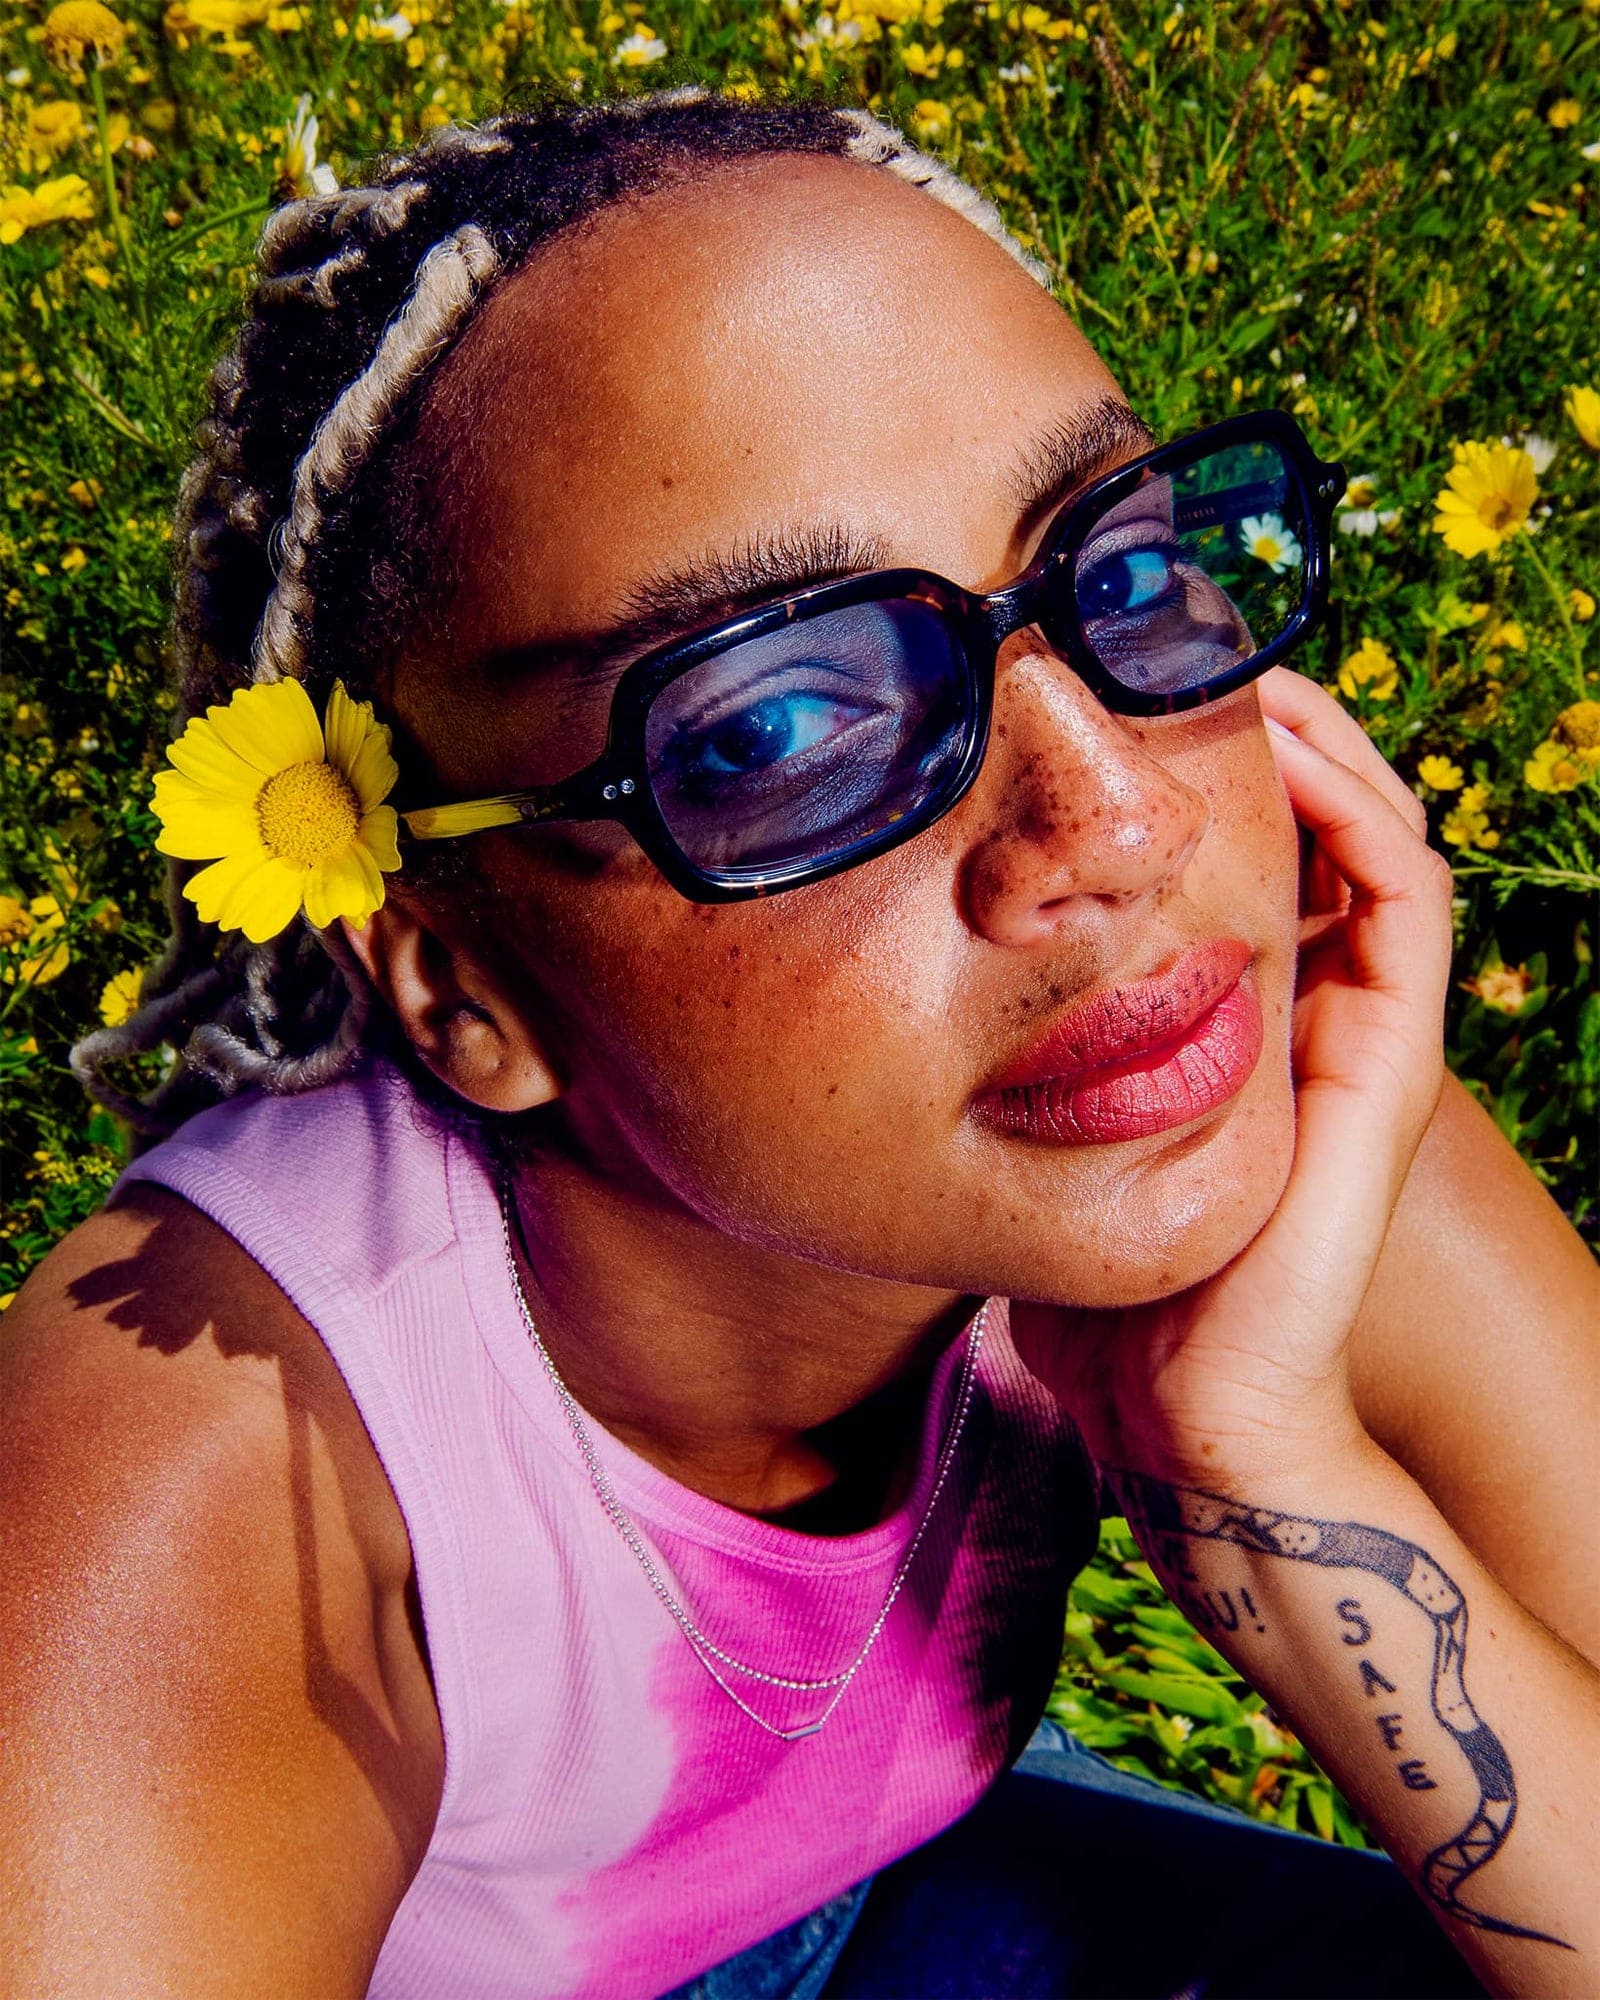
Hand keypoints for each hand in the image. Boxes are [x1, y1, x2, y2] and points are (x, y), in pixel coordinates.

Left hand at [1011, 669, 1454, 1486]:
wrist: (1183, 1421)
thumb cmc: (1111, 1302)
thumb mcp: (1043, 1154)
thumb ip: (1010, 1081)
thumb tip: (899, 1024)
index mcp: (1245, 1030)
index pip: (1255, 866)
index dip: (1213, 777)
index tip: (1133, 701)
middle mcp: (1314, 1017)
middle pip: (1325, 831)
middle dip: (1275, 732)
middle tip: (1191, 650)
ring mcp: (1361, 1038)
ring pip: (1381, 841)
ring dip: (1327, 745)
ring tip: (1247, 669)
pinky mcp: (1387, 1067)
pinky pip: (1409, 904)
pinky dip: (1364, 813)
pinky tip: (1294, 753)